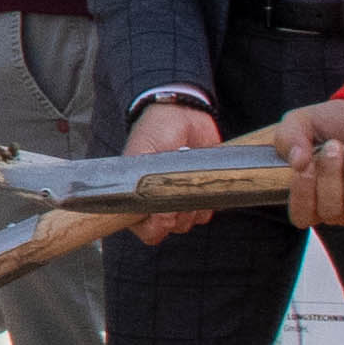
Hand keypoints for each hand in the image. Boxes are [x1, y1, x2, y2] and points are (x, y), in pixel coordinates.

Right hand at [120, 93, 229, 241]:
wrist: (184, 113)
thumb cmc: (156, 131)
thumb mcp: (142, 153)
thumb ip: (144, 186)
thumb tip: (161, 218)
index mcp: (136, 199)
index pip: (147, 232)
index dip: (157, 225)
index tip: (163, 207)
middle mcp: (157, 204)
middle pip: (171, 229)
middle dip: (178, 212)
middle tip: (175, 185)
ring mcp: (180, 200)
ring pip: (190, 222)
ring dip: (193, 205)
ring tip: (187, 178)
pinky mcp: (200, 195)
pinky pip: (206, 212)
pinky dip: (207, 200)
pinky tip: (200, 179)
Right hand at [270, 95, 343, 233]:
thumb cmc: (335, 124)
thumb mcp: (304, 122)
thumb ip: (288, 137)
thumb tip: (297, 161)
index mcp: (311, 197)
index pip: (301, 216)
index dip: (303, 195)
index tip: (307, 164)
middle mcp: (337, 209)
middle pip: (330, 212)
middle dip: (332, 177)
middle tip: (335, 145)